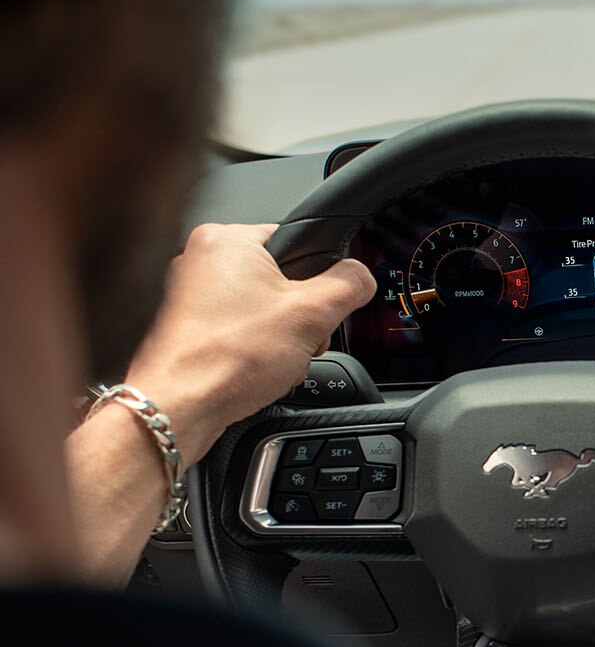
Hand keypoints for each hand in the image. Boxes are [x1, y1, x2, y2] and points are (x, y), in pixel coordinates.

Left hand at [123, 224, 375, 460]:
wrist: (181, 407)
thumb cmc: (227, 358)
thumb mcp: (313, 314)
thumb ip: (350, 284)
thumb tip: (361, 275)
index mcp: (227, 239)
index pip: (297, 240)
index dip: (320, 277)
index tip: (319, 306)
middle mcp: (201, 258)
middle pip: (283, 278)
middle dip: (301, 316)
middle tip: (299, 339)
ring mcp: (190, 293)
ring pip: (264, 307)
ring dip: (284, 337)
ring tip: (275, 358)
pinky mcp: (189, 325)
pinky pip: (241, 327)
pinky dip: (257, 348)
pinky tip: (256, 369)